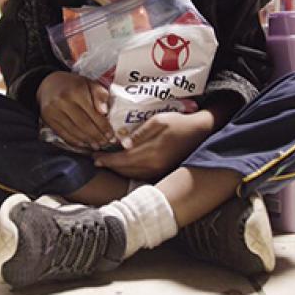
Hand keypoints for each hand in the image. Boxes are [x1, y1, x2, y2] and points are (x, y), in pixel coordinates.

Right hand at [37, 72, 113, 150]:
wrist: (48, 83)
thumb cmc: (73, 84)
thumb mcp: (89, 83)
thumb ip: (99, 95)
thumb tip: (105, 111)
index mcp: (76, 92)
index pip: (93, 114)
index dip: (103, 127)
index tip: (111, 136)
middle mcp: (63, 102)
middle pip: (83, 125)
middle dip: (97, 136)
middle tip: (106, 143)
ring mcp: (53, 112)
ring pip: (74, 132)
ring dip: (87, 141)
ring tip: (97, 145)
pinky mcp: (48, 119)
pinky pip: (63, 134)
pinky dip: (75, 141)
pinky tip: (84, 144)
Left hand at [92, 111, 211, 179]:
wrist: (199, 131)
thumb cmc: (179, 122)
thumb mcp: (158, 121)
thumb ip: (140, 133)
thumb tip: (123, 143)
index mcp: (153, 152)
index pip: (124, 159)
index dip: (108, 159)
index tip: (95, 156)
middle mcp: (155, 165)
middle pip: (126, 169)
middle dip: (109, 165)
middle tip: (95, 160)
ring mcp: (159, 170)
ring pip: (132, 174)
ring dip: (118, 169)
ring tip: (106, 162)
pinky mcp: (162, 170)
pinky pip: (140, 174)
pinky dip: (128, 170)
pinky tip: (122, 164)